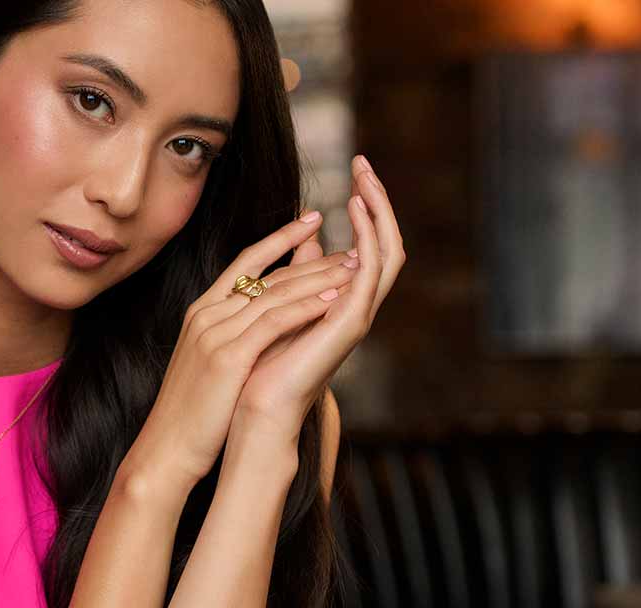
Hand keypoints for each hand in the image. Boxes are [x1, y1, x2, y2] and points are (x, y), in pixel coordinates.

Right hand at [118, 210, 360, 499]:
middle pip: (267, 275)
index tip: (310, 221)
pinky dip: (305, 308)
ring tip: (353, 267)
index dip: (280, 239)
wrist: (165, 447)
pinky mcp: (228, 357)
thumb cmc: (190, 413)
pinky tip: (333, 299)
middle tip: (349, 246)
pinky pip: (273, 323)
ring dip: (317, 278)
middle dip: (311, 258)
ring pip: (274, 293)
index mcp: (202, 312)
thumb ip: (229, 333)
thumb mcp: (206, 361)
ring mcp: (215, 333)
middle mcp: (207, 314)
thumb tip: (259, 323)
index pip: (246, 263)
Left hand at [229, 155, 405, 448]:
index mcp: (340, 303)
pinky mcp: (350, 323)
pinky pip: (370, 270)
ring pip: (386, 252)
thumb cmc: (260, 366)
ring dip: (379, 211)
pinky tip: (354, 209)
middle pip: (383, 244)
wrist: (255, 410)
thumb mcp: (278, 306)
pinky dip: (367, 237)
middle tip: (365, 163)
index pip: (366, 246)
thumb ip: (297, 274)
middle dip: (377, 202)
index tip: (354, 172)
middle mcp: (355, 307)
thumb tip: (305, 240)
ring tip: (365, 176)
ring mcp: (357, 315)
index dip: (364, 209)